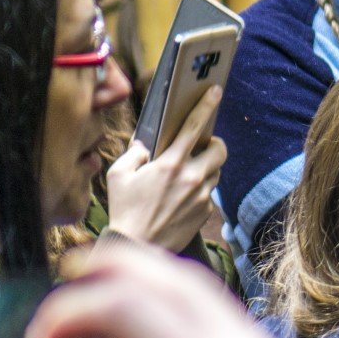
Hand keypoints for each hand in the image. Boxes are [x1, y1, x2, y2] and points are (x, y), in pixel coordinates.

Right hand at [104, 87, 226, 251]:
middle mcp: (191, 177)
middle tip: (202, 146)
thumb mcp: (118, 176)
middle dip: (214, 144)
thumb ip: (133, 154)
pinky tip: (182, 197)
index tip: (215, 91)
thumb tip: (145, 143)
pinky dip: (200, 189)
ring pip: (216, 172)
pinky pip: (209, 193)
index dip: (206, 106)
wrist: (138, 246)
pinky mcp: (206, 211)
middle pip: (220, 149)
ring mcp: (202, 195)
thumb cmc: (124, 209)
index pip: (194, 127)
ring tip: (187, 173)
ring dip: (206, 167)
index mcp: (170, 164)